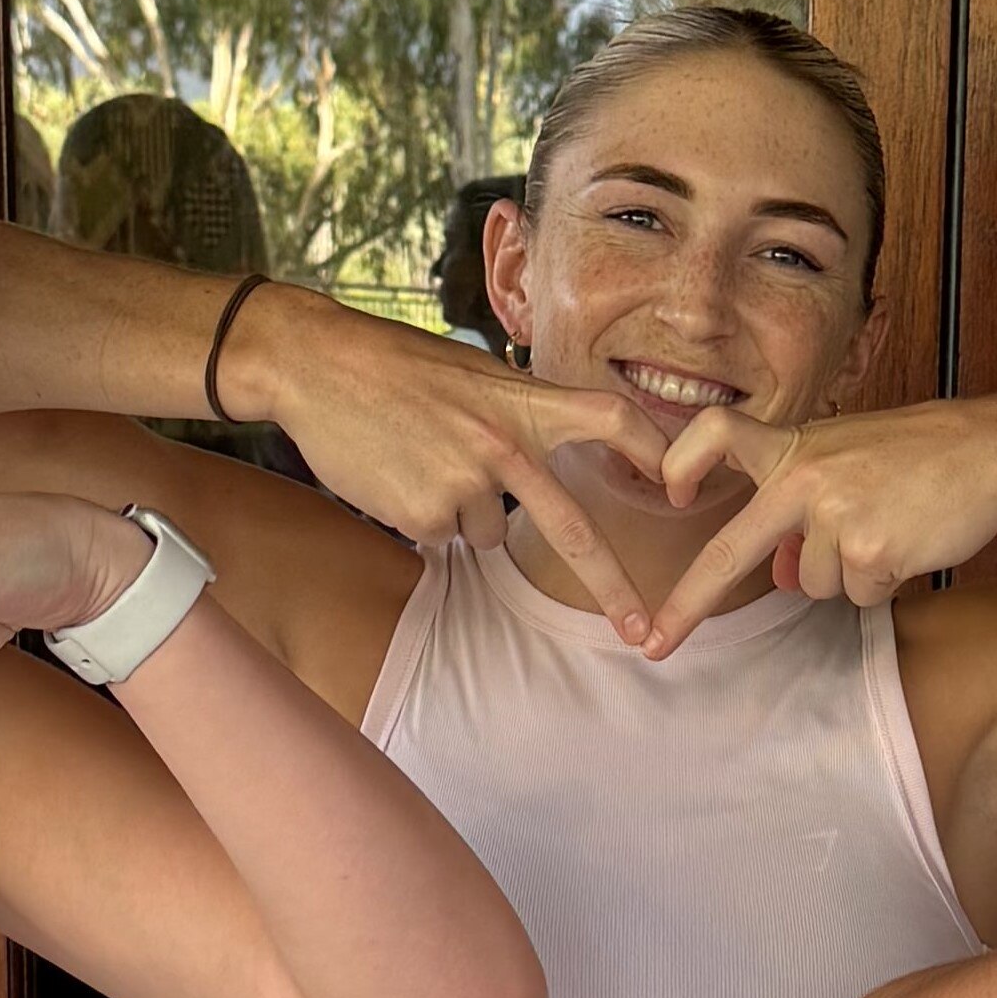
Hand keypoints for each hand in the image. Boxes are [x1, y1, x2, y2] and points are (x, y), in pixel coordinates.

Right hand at [232, 291, 676, 641]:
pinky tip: (396, 474)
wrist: (315, 366)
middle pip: (575, 530)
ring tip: (421, 458)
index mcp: (524, 401)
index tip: (681, 484)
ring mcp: (464, 484)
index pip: (611, 418)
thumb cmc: (396, 365)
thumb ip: (518, 414)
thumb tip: (545, 465)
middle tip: (641, 632)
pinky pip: (442, 536)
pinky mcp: (423, 515)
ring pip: (488, 532)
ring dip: (464, 511)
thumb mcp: (473, 375)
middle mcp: (504, 446)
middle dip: (613, 588)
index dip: (655, 451)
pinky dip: (423, 516)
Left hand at [641, 394, 996, 652]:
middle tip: (655, 646)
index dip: (681, 464)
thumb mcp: (853, 460)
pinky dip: (883, 583)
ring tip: (891, 528)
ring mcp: (835, 516)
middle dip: (688, 605)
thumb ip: (806, 507)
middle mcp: (804, 477)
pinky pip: (857, 596)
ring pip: (812, 585)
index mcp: (794, 445)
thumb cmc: (926, 455)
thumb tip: (782, 576)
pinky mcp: (871, 552)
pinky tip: (910, 543)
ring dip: (848, 573)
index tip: (669, 494)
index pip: (714, 433)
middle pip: (730, 551)